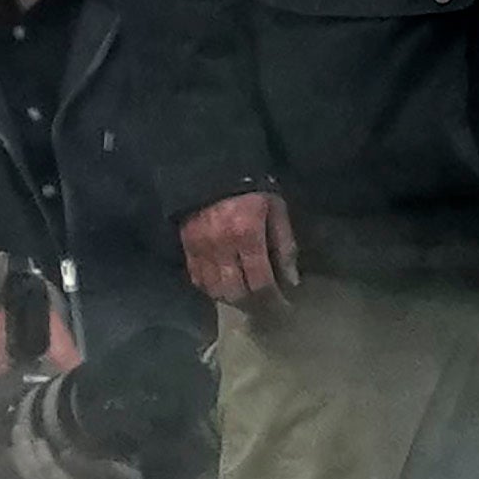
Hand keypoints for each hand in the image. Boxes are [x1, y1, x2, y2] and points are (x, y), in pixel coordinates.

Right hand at [180, 188, 298, 307]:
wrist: (212, 170)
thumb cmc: (253, 189)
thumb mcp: (276, 210)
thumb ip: (284, 245)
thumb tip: (291, 280)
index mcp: (247, 234)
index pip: (260, 281)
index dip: (273, 299)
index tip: (284, 307)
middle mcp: (221, 247)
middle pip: (235, 292)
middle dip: (253, 305)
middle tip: (266, 307)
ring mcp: (200, 250)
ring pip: (214, 290)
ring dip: (232, 300)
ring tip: (248, 299)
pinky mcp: (187, 248)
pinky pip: (197, 280)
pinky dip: (211, 289)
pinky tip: (225, 287)